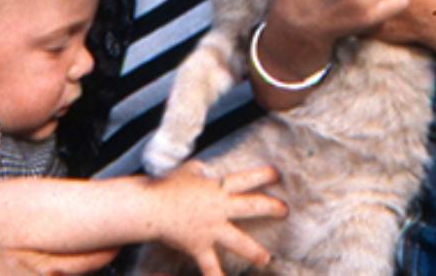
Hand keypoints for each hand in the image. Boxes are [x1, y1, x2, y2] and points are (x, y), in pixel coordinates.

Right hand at [149, 163, 284, 275]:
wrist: (151, 207)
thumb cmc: (166, 186)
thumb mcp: (186, 171)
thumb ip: (198, 171)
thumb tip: (202, 169)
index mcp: (217, 188)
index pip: (245, 179)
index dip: (263, 176)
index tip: (278, 174)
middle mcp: (219, 208)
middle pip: (251, 206)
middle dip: (271, 208)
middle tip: (284, 211)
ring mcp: (211, 229)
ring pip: (239, 241)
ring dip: (254, 252)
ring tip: (265, 259)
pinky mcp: (200, 246)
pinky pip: (210, 266)